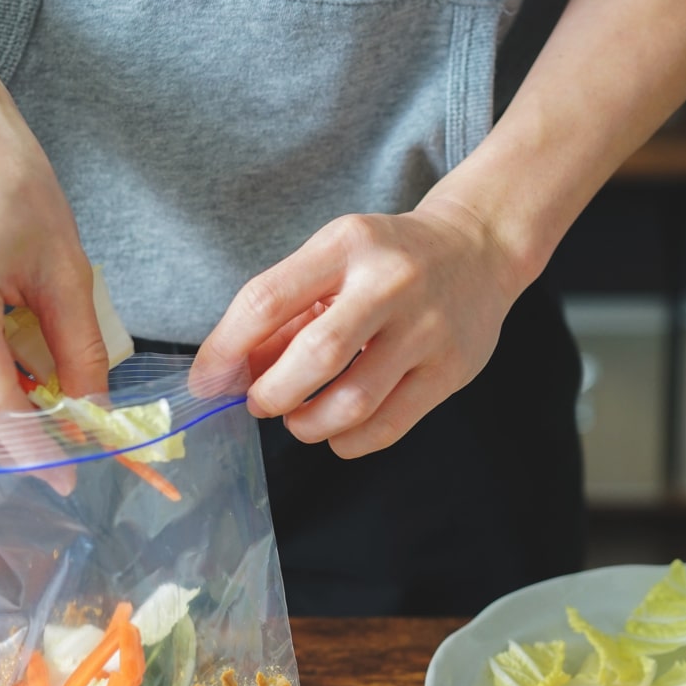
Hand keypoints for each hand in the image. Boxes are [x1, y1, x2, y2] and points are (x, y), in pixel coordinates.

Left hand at [193, 199, 527, 457]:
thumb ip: (283, 314)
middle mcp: (390, 283)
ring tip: (298, 420)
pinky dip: (349, 441)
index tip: (207, 380)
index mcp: (346, 245)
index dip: (225, 349)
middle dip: (271, 394)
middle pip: (314, 356)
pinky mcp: (451, 369)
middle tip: (260, 403)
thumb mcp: (331, 261)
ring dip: (308, 424)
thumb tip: (230, 372)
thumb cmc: (387, 259)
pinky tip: (337, 431)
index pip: (267, 301)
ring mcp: (426, 329)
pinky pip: (388, 426)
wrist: (478, 248)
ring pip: (353, 402)